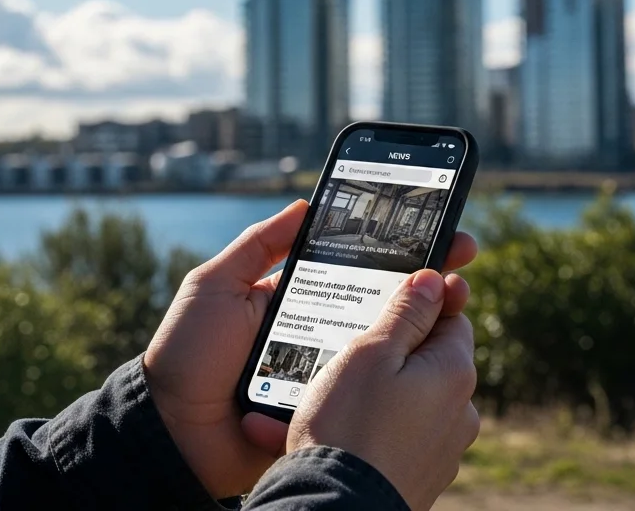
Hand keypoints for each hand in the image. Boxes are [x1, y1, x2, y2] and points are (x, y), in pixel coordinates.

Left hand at [143, 200, 477, 498]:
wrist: (172, 430)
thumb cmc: (188, 350)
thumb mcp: (216, 284)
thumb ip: (258, 244)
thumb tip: (306, 204)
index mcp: (296, 297)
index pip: (353, 267)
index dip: (392, 249)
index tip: (435, 228)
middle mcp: (317, 331)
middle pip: (379, 305)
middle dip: (424, 284)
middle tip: (462, 262)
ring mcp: (325, 370)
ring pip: (381, 349)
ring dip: (421, 329)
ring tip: (459, 301)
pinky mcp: (325, 408)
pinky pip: (366, 392)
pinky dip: (397, 379)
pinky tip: (432, 356)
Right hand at [287, 269, 479, 510]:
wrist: (334, 508)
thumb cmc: (349, 425)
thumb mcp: (371, 351)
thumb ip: (406, 313)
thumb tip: (436, 280)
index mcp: (454, 373)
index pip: (452, 315)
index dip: (422, 300)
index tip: (395, 291)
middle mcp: (460, 412)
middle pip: (431, 356)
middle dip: (394, 346)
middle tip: (350, 343)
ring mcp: (443, 448)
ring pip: (412, 395)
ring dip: (379, 386)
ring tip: (332, 389)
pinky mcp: (421, 474)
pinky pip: (399, 432)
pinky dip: (374, 422)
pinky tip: (338, 423)